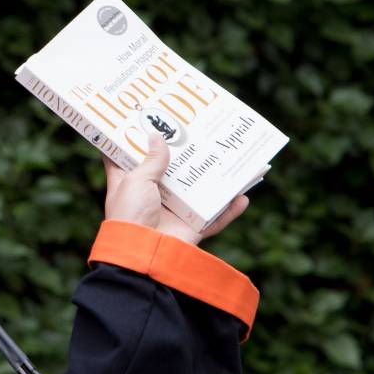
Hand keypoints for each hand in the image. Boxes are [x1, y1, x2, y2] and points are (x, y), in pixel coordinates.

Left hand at [103, 135, 248, 245]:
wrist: (142, 254)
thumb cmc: (130, 215)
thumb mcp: (135, 181)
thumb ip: (150, 160)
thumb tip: (157, 137)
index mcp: (131, 183)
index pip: (129, 157)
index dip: (136, 139)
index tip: (145, 119)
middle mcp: (153, 195)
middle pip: (171, 170)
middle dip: (184, 153)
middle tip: (197, 130)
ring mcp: (174, 211)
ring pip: (198, 191)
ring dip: (213, 177)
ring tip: (228, 156)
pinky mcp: (191, 227)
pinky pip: (215, 217)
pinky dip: (230, 209)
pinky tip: (243, 197)